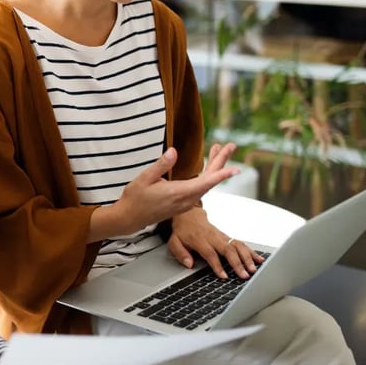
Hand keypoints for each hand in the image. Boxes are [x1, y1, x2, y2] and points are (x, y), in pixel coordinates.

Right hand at [101, 144, 239, 237]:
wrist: (130, 218)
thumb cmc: (135, 199)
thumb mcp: (144, 179)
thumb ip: (160, 165)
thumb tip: (173, 152)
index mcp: (178, 192)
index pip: (205, 182)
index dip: (221, 175)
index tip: (235, 169)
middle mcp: (185, 199)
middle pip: (209, 180)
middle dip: (221, 162)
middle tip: (231, 146)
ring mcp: (185, 202)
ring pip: (206, 184)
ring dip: (214, 167)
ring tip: (219, 151)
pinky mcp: (183, 203)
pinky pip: (200, 188)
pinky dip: (207, 176)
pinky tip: (208, 168)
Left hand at [168, 207, 265, 279]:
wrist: (189, 215)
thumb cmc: (183, 230)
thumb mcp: (174, 241)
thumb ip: (180, 253)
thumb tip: (188, 263)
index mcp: (200, 240)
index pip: (210, 253)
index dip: (217, 265)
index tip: (223, 276)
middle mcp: (213, 238)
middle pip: (228, 250)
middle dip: (237, 263)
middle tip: (244, 275)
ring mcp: (222, 236)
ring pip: (237, 245)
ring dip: (247, 258)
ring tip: (253, 269)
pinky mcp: (227, 237)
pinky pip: (241, 243)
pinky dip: (251, 251)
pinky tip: (259, 259)